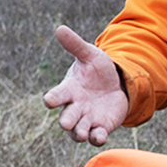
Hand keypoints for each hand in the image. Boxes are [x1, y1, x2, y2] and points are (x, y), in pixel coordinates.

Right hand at [44, 25, 128, 145]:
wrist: (117, 84)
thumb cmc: (98, 70)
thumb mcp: (90, 55)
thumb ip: (75, 45)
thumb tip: (60, 28)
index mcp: (69, 90)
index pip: (57, 95)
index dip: (53, 98)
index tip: (49, 100)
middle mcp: (75, 107)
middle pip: (66, 117)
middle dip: (66, 121)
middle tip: (67, 123)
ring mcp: (87, 119)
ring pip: (78, 131)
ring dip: (79, 133)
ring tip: (82, 134)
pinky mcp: (100, 127)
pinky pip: (95, 137)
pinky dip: (96, 138)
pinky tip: (100, 137)